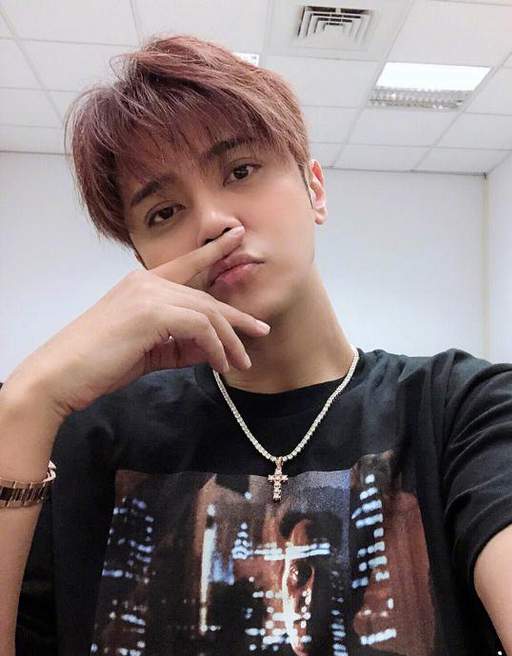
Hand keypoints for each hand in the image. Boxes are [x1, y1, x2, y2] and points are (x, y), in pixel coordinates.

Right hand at [7, 226, 269, 417]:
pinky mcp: (151, 313)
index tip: (237, 238)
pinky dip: (215, 347)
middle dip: (236, 318)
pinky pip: (200, 326)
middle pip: (205, 297)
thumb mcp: (149, 352)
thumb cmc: (100, 363)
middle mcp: (147, 282)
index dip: (214, 251)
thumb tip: (213, 351)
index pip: (186, 264)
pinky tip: (220, 364)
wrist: (62, 374)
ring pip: (207, 312)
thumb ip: (180, 346)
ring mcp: (149, 294)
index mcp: (142, 284)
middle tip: (260, 332)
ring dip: (229, 340)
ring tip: (241, 362)